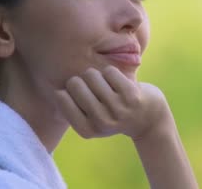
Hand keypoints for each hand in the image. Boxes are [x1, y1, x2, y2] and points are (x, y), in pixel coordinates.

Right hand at [54, 66, 170, 139]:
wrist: (148, 119)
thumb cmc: (112, 114)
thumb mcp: (91, 119)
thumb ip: (71, 107)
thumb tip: (53, 89)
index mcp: (87, 130)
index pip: (60, 97)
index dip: (66, 89)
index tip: (77, 93)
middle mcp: (101, 122)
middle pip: (74, 83)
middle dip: (81, 79)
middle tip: (93, 86)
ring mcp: (117, 109)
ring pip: (91, 74)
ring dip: (96, 74)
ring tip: (105, 84)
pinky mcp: (131, 96)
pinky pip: (109, 71)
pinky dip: (111, 72)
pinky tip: (118, 82)